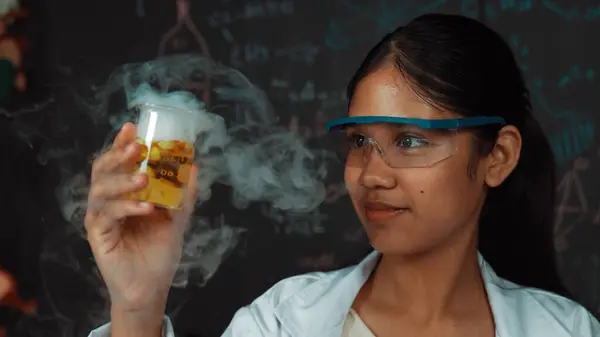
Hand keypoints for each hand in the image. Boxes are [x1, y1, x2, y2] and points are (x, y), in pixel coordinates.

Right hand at [85, 122, 196, 314]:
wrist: (151, 286)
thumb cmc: (159, 251)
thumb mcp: (176, 217)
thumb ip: (182, 193)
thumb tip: (193, 165)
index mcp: (123, 192)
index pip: (118, 163)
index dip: (122, 144)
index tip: (133, 128)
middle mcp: (107, 201)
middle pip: (103, 170)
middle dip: (118, 155)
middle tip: (136, 148)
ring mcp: (100, 217)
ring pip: (101, 189)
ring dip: (123, 180)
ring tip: (144, 178)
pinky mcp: (98, 234)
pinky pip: (108, 215)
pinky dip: (127, 207)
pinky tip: (147, 207)